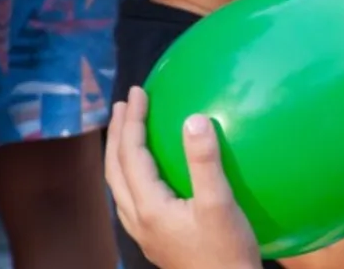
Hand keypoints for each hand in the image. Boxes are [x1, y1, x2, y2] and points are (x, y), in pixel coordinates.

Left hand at [105, 87, 260, 268]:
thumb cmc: (227, 251)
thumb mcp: (220, 204)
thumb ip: (204, 162)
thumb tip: (194, 118)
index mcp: (148, 207)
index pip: (130, 155)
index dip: (132, 121)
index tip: (138, 92)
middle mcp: (137, 219)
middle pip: (115, 169)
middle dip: (118, 133)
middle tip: (126, 104)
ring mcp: (144, 231)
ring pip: (120, 186)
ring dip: (121, 154)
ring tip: (130, 132)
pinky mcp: (156, 238)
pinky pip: (133, 197)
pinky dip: (134, 173)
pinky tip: (152, 171)